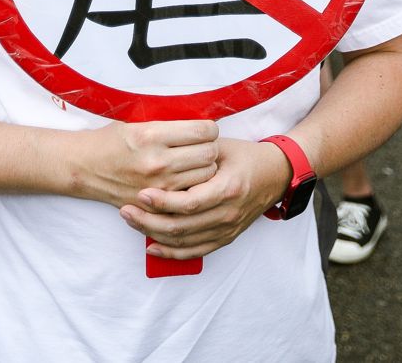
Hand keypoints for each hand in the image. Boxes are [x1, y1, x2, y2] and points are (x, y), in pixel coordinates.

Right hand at [65, 120, 219, 207]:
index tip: (204, 129)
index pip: (203, 131)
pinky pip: (192, 195)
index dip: (209, 128)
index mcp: (152, 135)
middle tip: (202, 146)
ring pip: (206, 175)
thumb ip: (168, 122)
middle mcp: (158, 161)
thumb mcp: (136, 121)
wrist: (84, 167)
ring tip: (195, 163)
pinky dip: (195, 186)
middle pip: (209, 153)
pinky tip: (187, 179)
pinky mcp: (157, 203)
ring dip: (205, 168)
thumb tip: (200, 120)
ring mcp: (159, 186)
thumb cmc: (110, 140)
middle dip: (210, 147)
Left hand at [118, 137, 290, 260]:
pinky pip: (195, 252)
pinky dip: (171, 253)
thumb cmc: (245, 156)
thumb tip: (160, 155)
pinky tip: (150, 246)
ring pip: (185, 242)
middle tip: (126, 210)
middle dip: (149, 220)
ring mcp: (227, 230)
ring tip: (131, 221)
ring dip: (154, 234)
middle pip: (182, 226)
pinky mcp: (225, 238)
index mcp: (228, 189)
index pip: (190, 203)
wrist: (275, 175)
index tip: (141, 194)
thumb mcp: (222, 148)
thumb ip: (195, 154)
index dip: (163, 202)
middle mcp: (228, 214)